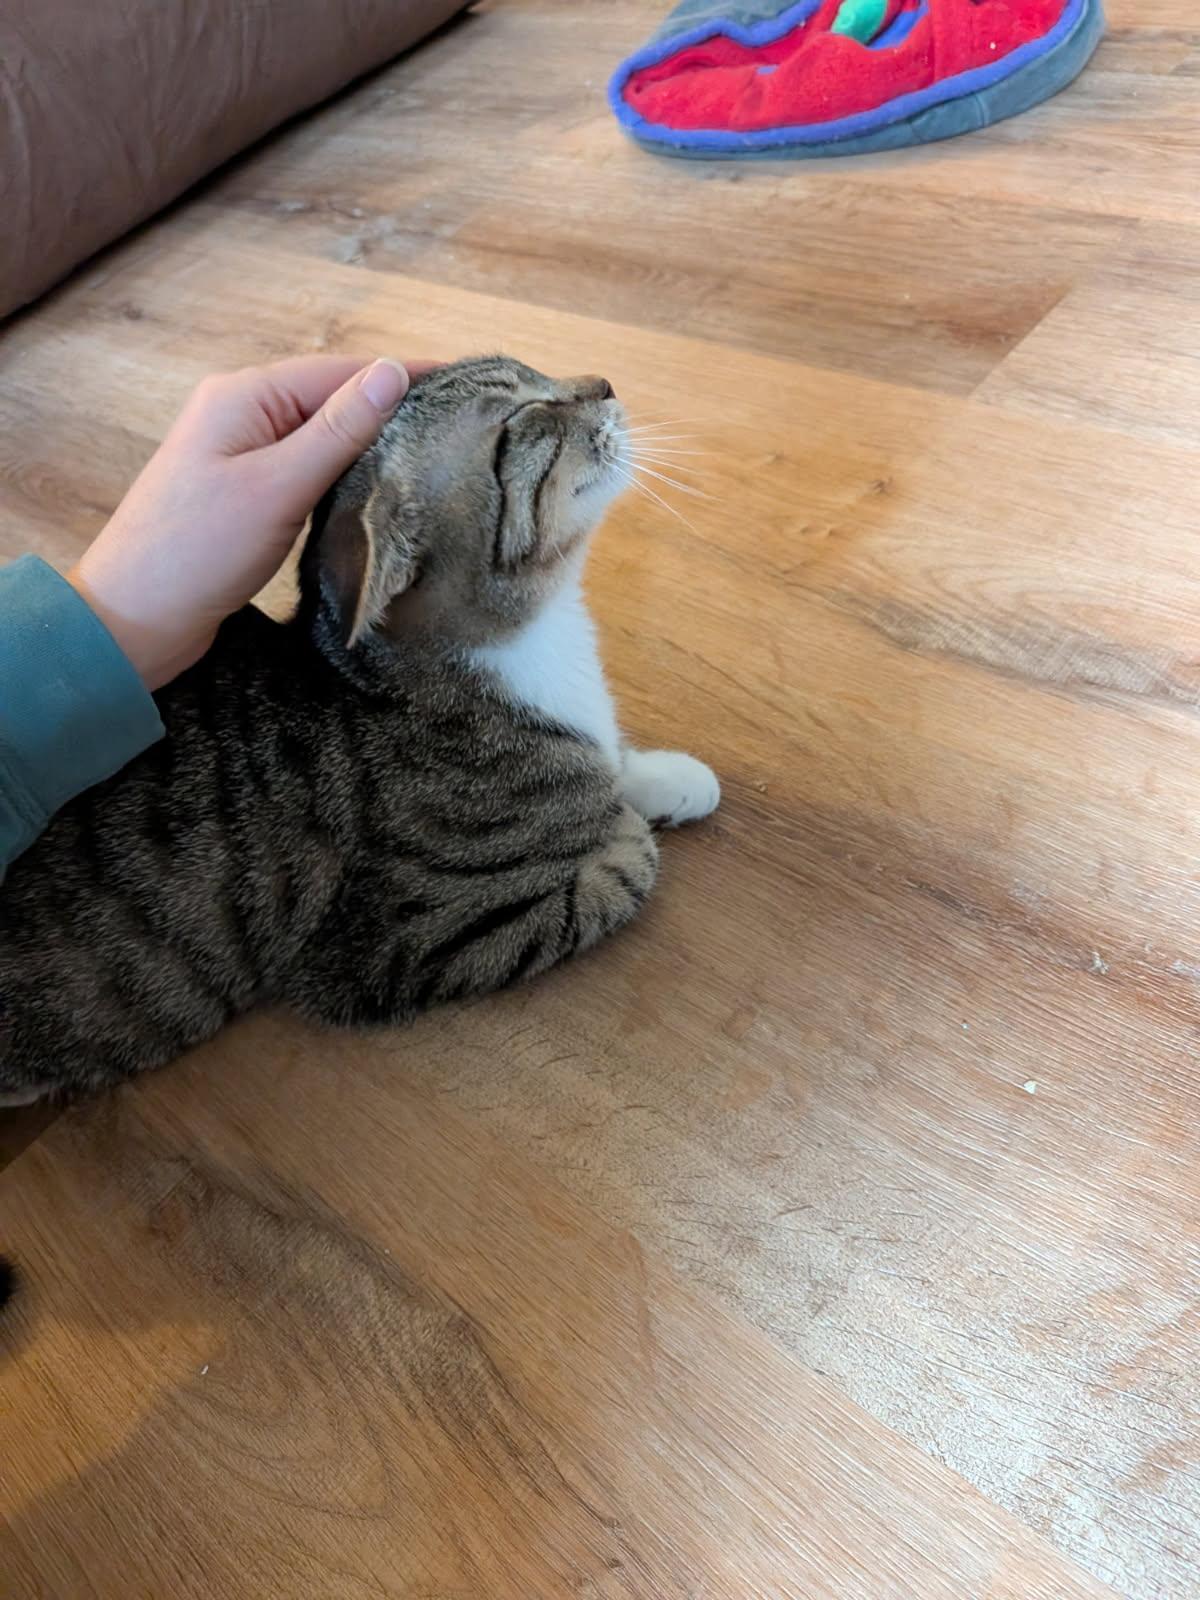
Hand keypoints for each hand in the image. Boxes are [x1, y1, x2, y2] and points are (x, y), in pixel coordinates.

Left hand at [68, 355, 434, 689]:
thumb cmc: (196, 553)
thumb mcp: (278, 487)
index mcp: (243, 396)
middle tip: (455, 424)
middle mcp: (239, 414)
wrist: (132, 622)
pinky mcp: (242, 495)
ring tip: (427, 454)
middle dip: (387, 410)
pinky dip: (339, 475)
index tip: (459, 382)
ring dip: (366, 445)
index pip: (339, 371)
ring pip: (318, 437)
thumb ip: (338, 431)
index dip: (399, 376)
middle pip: (330, 399)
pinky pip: (302, 470)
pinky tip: (371, 491)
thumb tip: (392, 373)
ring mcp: (238, 455)